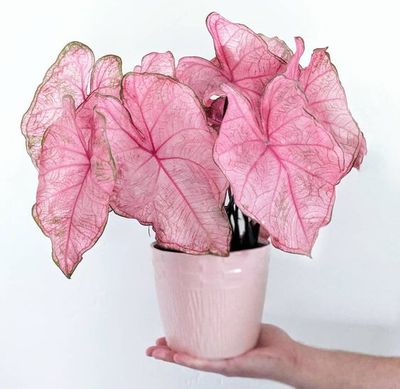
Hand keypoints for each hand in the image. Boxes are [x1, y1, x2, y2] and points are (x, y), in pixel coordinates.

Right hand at [146, 324, 299, 379]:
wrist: (288, 357)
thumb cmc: (272, 344)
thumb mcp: (247, 323)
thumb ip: (235, 313)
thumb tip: (227, 295)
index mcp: (222, 348)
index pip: (195, 346)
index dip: (178, 343)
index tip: (165, 336)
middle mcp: (220, 358)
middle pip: (188, 355)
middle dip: (168, 351)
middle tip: (152, 347)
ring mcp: (224, 363)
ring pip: (192, 360)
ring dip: (172, 356)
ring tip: (157, 351)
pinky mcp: (231, 365)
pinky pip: (206, 363)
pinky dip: (190, 359)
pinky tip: (177, 356)